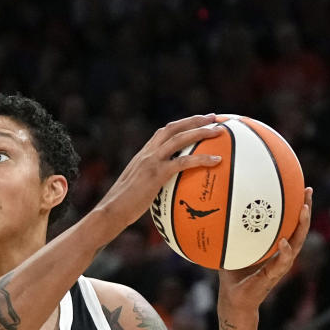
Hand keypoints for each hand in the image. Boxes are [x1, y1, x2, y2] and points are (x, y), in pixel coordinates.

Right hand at [95, 114, 223, 227]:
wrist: (111, 211)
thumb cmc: (123, 206)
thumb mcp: (137, 187)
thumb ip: (149, 181)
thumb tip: (165, 188)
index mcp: (142, 154)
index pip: (164, 132)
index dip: (181, 124)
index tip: (197, 121)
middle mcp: (147, 153)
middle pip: (173, 128)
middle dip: (194, 120)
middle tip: (213, 118)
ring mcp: (151, 162)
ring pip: (180, 139)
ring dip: (201, 132)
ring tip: (219, 132)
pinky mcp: (157, 174)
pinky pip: (184, 162)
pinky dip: (202, 159)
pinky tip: (216, 161)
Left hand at [217, 188, 313, 317]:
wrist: (233, 300)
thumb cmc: (233, 273)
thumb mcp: (231, 248)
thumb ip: (229, 233)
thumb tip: (214, 210)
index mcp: (275, 247)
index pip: (290, 223)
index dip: (296, 206)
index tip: (300, 187)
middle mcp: (281, 254)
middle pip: (299, 229)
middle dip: (305, 209)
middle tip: (308, 190)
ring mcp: (279, 266)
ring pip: (297, 243)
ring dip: (301, 227)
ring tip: (304, 209)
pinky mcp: (272, 277)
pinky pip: (281, 263)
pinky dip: (284, 253)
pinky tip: (284, 242)